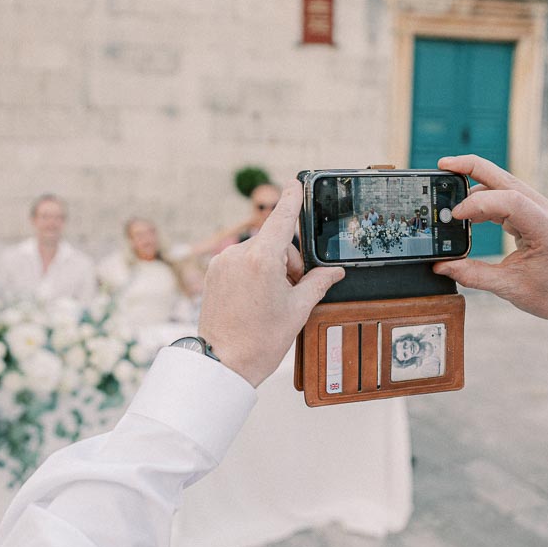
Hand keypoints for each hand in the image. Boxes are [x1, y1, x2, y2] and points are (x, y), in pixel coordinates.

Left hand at [198, 180, 344, 385]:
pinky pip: (241, 262)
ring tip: (275, 299)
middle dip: (290, 260)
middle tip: (294, 290)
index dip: (291, 200)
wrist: (223, 363)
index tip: (295, 183)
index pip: (281, 219)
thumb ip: (317, 283)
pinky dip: (254, 272)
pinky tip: (257, 298)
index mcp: (261, 260)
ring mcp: (222, 263)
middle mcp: (237, 255)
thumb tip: (333, 272)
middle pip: (274, 242)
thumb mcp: (297, 310)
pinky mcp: (213, 273)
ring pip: (257, 252)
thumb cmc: (259, 341)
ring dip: (272, 267)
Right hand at [431, 155, 547, 340]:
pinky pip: (510, 197)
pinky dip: (488, 201)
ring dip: (478, 186)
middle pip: (507, 179)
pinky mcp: (540, 213)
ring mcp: (546, 209)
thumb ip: (472, 275)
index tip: (454, 215)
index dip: (478, 202)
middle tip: (444, 164)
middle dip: (473, 168)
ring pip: (508, 184)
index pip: (510, 200)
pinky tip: (471, 213)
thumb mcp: (508, 288)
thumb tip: (440, 266)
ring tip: (452, 199)